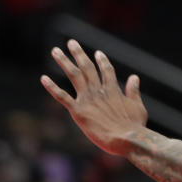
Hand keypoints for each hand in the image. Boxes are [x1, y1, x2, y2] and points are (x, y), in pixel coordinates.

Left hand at [41, 39, 147, 155]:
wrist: (126, 138)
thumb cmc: (134, 126)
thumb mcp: (137, 106)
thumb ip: (133, 91)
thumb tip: (134, 77)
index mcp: (113, 90)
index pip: (106, 70)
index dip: (102, 61)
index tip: (98, 53)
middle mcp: (99, 90)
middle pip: (87, 67)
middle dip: (79, 54)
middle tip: (71, 43)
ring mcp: (87, 99)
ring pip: (74, 75)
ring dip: (64, 61)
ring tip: (55, 51)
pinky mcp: (78, 111)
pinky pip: (62, 96)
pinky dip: (52, 87)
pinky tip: (43, 78)